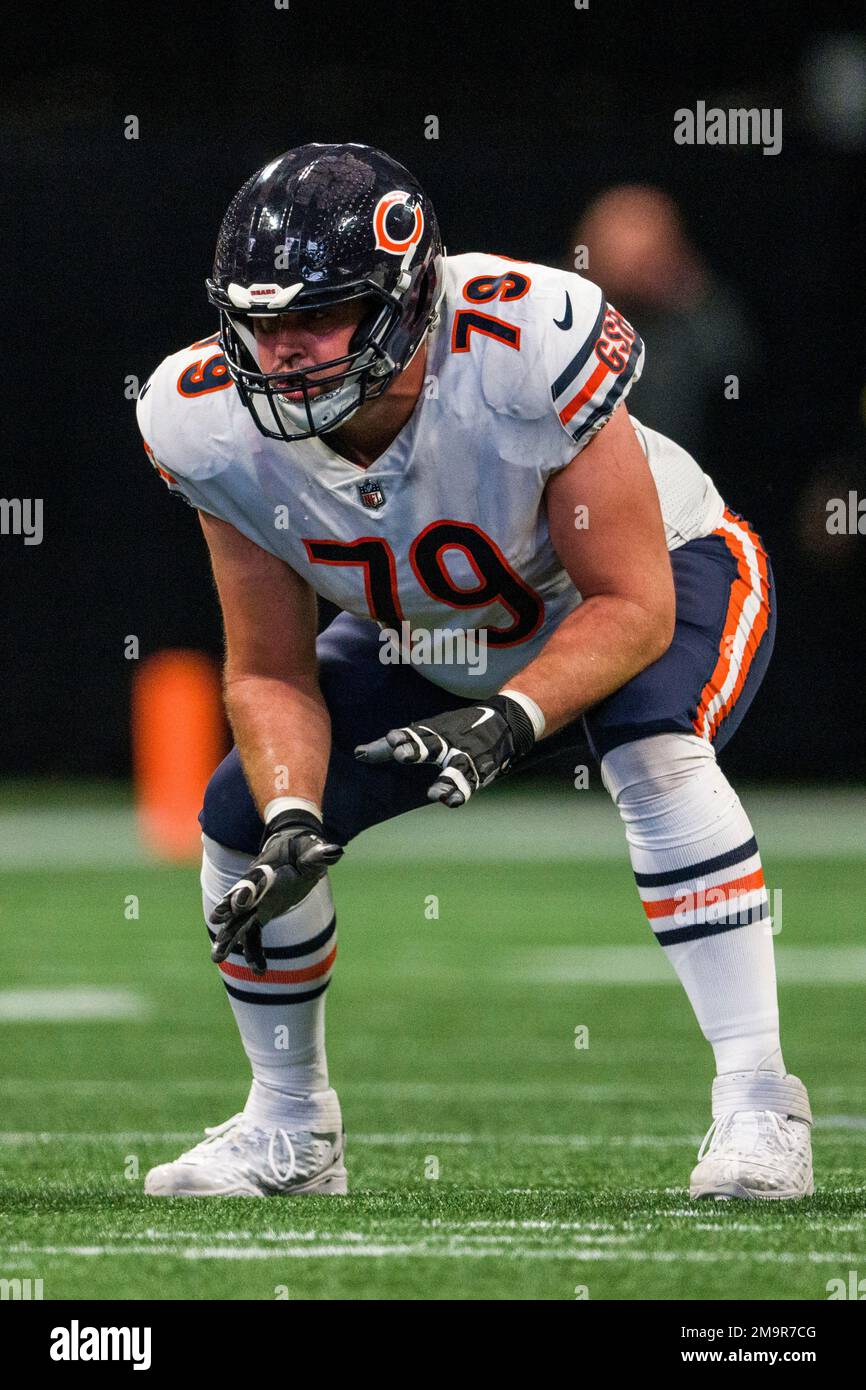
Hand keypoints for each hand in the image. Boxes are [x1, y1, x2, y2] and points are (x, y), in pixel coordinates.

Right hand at [209, 811, 342, 973]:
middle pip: (236, 904)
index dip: (245, 892)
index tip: (239, 904)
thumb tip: (335, 851)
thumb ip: (319, 854)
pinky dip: (254, 952)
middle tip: (216, 925)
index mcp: (264, 871)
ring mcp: (255, 904)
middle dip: (226, 915)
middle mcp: (254, 888)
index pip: (252, 882)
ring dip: (228, 940)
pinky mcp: (260, 915)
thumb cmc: (301, 849)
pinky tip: (260, 971)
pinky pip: (253, 936)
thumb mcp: (311, 850)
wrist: (290, 850)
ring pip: (238, 924)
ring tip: (216, 958)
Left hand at [354, 695, 535, 806]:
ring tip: (435, 794)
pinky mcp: (482, 771)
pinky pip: (472, 783)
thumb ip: (391, 747)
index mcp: (433, 731)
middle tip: (400, 755)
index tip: (387, 741)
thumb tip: (358, 754)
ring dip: (446, 780)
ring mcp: (467, 756)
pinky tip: (453, 801)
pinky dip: (463, 791)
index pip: (413, 733)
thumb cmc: (456, 729)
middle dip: (415, 749)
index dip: (401, 738)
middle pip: (430, 744)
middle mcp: (449, 741)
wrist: (506, 721)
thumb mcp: (425, 732)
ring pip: (456, 768)